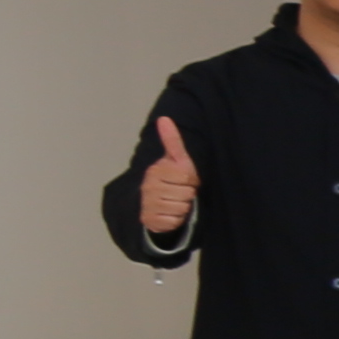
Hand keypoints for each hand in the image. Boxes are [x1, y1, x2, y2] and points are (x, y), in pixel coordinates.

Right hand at [136, 113, 198, 238]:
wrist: (152, 204)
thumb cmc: (170, 179)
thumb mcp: (174, 160)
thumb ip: (172, 140)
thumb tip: (164, 118)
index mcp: (156, 170)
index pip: (188, 176)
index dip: (191, 179)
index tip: (184, 179)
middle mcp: (148, 186)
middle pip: (187, 193)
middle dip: (187, 194)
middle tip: (178, 192)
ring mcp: (147, 204)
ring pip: (182, 208)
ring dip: (183, 207)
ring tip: (174, 202)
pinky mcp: (148, 220)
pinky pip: (175, 221)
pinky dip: (176, 219)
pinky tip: (169, 213)